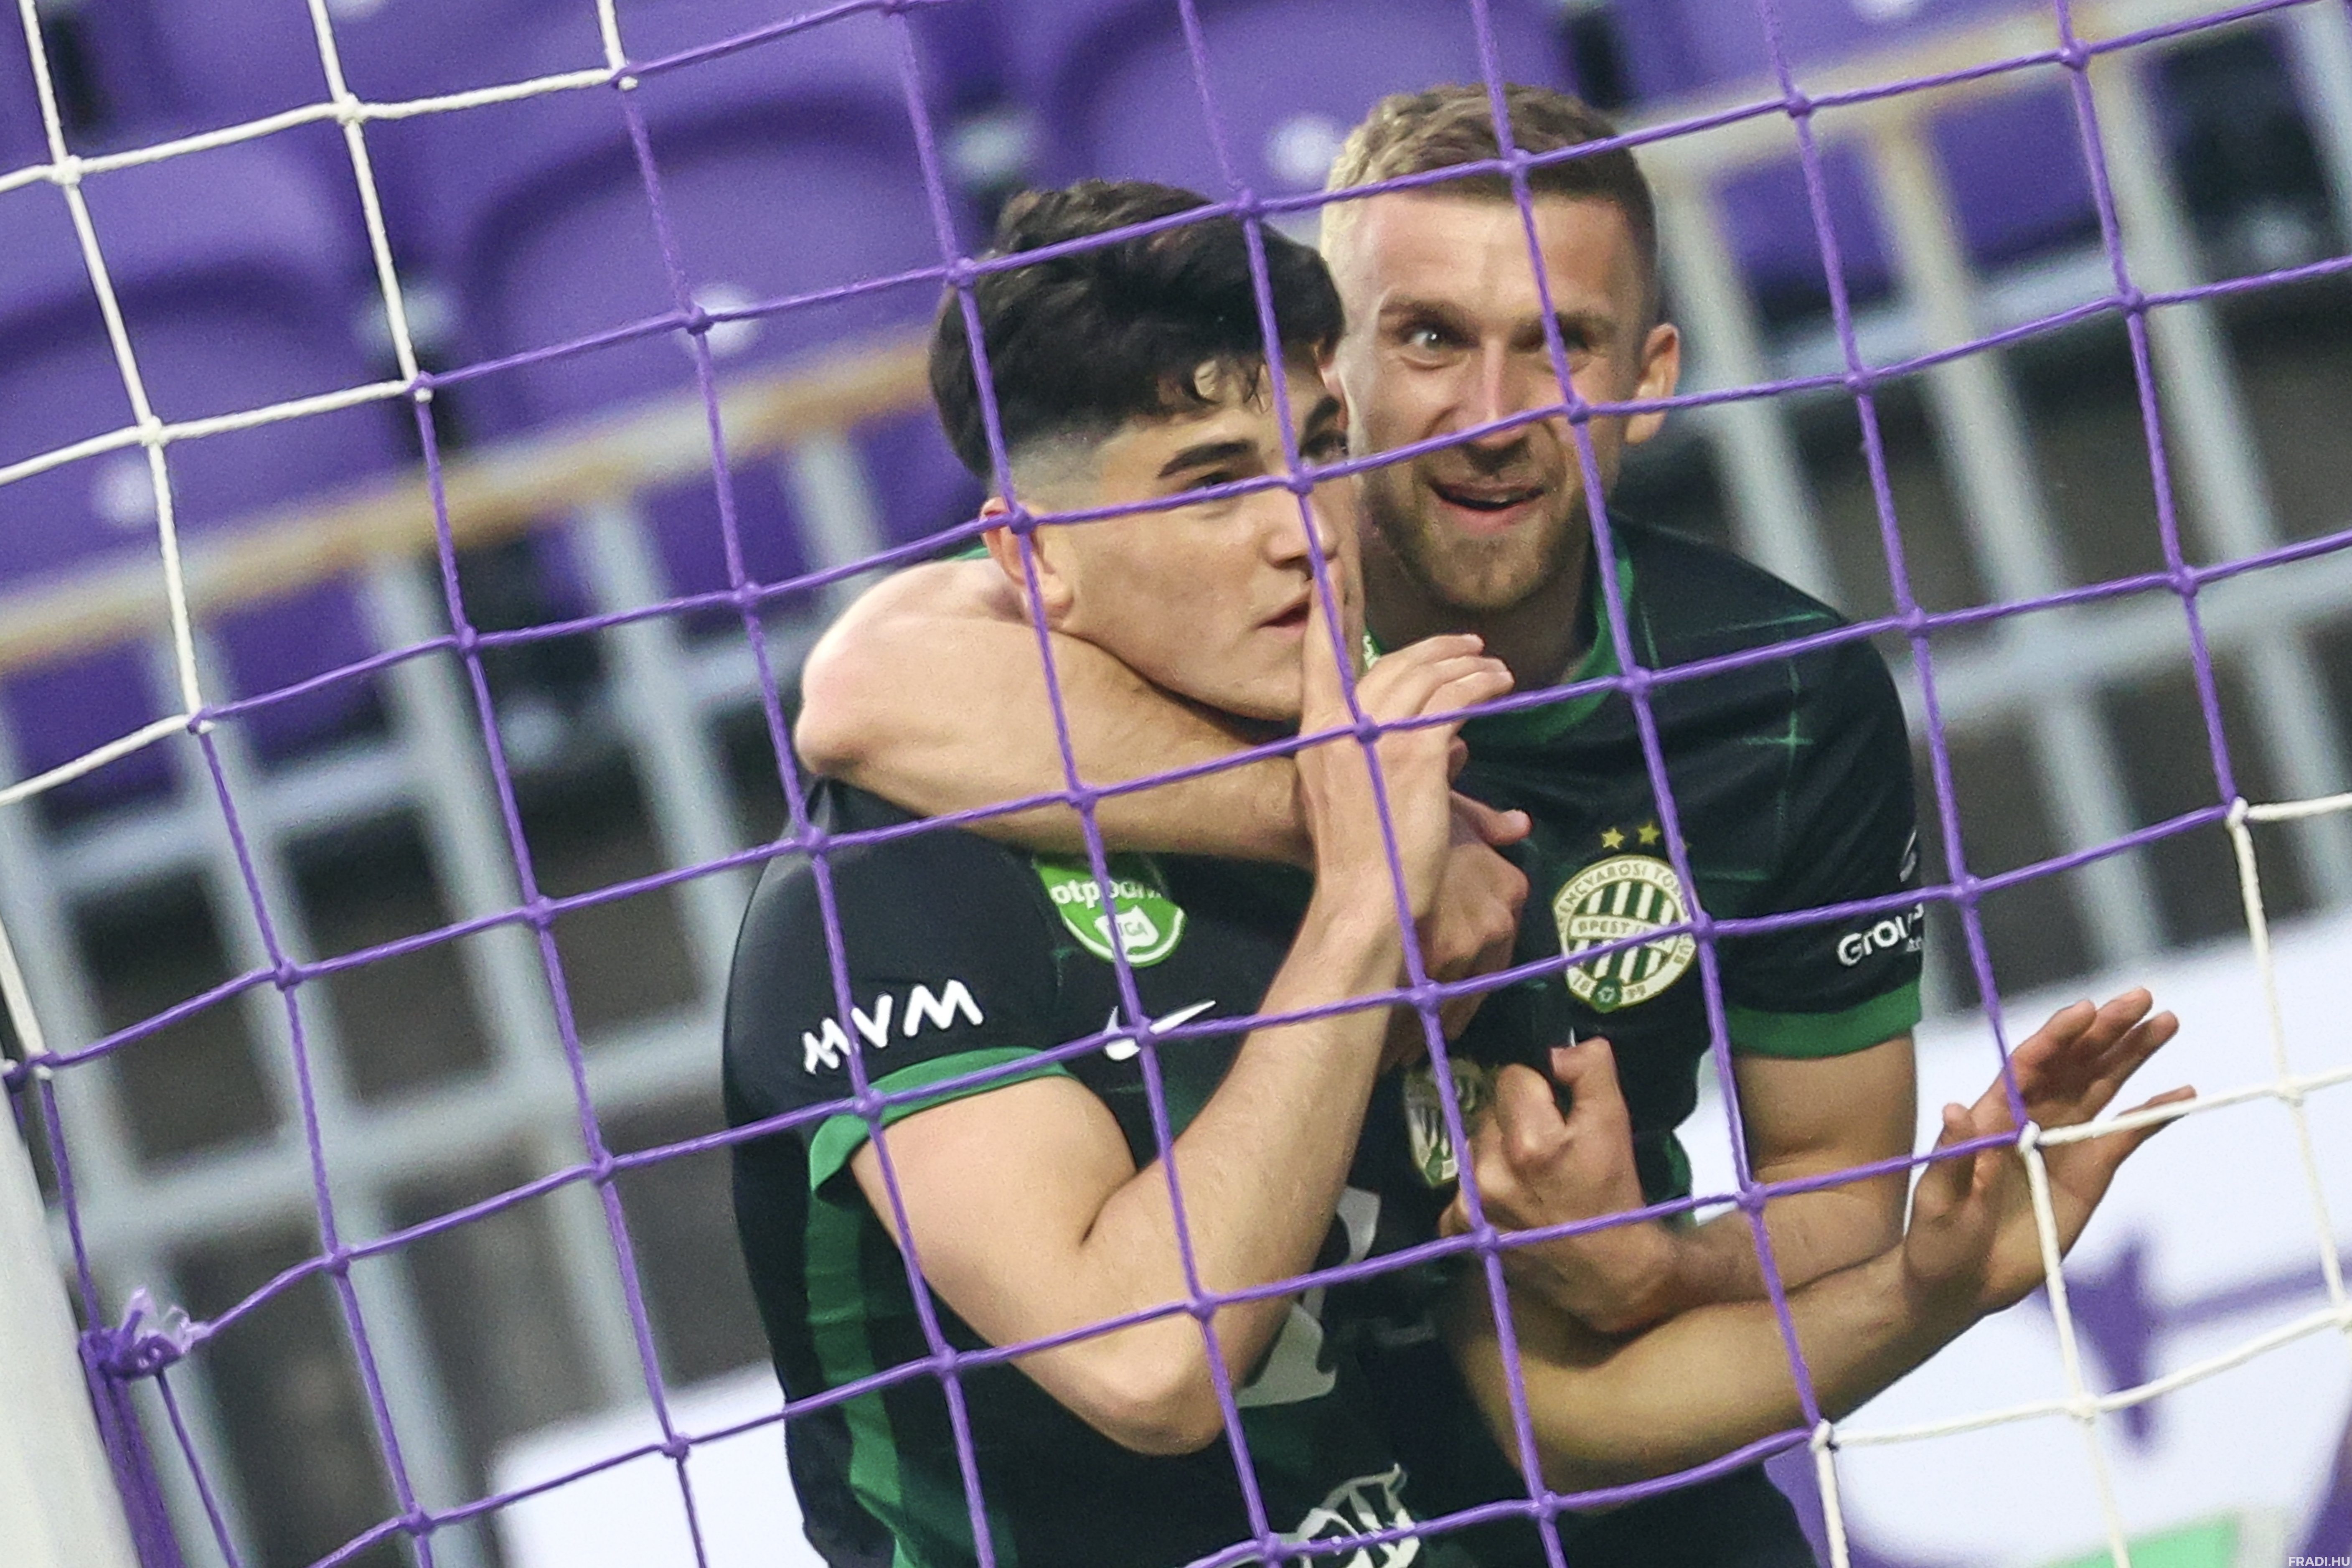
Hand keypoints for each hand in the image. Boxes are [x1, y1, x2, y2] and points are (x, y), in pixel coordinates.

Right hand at [1294, 583, 1512, 922]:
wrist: (1365, 901)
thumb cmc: (1366, 866)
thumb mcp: (1363, 803)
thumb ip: (1402, 766)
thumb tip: (1454, 746)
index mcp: (1317, 737)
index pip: (1319, 656)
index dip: (1327, 606)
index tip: (1331, 560)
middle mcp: (1340, 728)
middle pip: (1390, 665)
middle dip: (1433, 649)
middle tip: (1467, 647)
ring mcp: (1376, 738)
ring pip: (1428, 678)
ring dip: (1467, 667)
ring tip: (1495, 670)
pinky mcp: (1415, 754)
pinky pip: (1454, 700)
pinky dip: (1480, 686)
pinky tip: (1499, 686)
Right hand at [1380, 795, 1531, 1068]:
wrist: (1372, 821)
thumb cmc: (1411, 814)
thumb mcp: (1455, 813)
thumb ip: (1488, 825)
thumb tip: (1520, 826)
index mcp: (1511, 889)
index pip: (1496, 952)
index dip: (1466, 982)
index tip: (1444, 1004)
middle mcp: (1499, 921)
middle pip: (1474, 985)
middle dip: (1444, 1014)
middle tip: (1417, 1039)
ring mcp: (1470, 942)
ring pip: (1450, 1000)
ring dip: (1423, 1029)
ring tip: (1398, 1053)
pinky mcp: (1436, 957)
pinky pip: (1425, 1004)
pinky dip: (1406, 1028)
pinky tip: (1387, 1046)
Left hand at [1439, 1038, 1677, 1334]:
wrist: (1611, 1275)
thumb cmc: (1614, 1196)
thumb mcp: (1615, 1124)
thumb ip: (1589, 1070)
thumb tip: (1555, 1050)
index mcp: (1530, 1142)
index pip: (1510, 1077)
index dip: (1538, 1088)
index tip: (1557, 1112)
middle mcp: (1490, 1173)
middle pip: (1488, 1110)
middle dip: (1515, 1120)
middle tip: (1546, 1148)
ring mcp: (1471, 1204)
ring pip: (1472, 1145)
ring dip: (1495, 1152)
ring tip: (1529, 1176)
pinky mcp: (1459, 1230)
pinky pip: (1459, 1186)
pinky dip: (1479, 1189)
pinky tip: (1509, 1201)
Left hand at [1903, 990, 2190, 1322]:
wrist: (1959, 1284)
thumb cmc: (1936, 1238)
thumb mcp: (1938, 1198)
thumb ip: (1954, 1155)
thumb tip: (1955, 1109)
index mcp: (1992, 1114)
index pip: (2028, 1063)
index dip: (2057, 1036)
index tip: (2086, 1010)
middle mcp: (2031, 1118)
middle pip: (2073, 1063)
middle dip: (2107, 1030)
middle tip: (2144, 997)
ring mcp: (2062, 1143)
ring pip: (2103, 1086)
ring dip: (2133, 1055)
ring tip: (2167, 1022)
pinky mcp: (2087, 1174)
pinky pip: (2124, 1136)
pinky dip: (2152, 1115)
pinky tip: (2181, 1094)